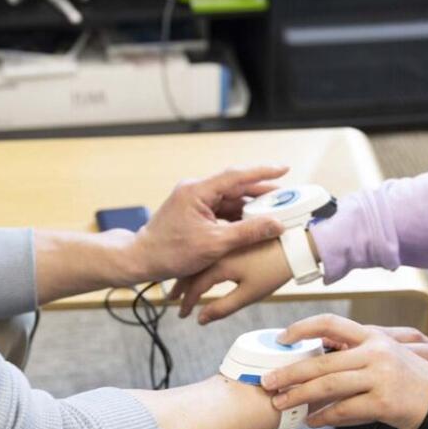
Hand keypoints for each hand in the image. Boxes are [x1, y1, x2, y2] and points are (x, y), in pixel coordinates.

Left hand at [128, 166, 289, 282]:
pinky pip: (221, 208)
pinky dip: (238, 215)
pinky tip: (254, 222)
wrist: (141, 260)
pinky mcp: (193, 212)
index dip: (263, 172)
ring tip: (275, 210)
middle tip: (286, 196)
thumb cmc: (171, 253)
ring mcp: (193, 201)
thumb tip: (276, 224)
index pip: (236, 175)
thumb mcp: (215, 245)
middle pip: (235, 185)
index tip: (284, 168)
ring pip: (229, 198)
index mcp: (197, 191)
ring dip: (250, 205)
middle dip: (261, 191)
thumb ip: (248, 232)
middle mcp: (195, 190)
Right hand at [172, 238, 291, 323]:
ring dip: (189, 273)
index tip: (184, 314)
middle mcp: (217, 250)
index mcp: (219, 264)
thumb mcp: (249, 294)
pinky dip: (200, 262)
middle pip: (191, 270)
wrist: (295, 245)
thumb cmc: (275, 270)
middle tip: (173, 301)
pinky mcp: (232, 239)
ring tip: (182, 286)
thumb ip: (223, 307)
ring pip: (198, 259)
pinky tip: (200, 268)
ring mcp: (224, 242)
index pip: (195, 286)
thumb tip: (201, 319)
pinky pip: (209, 251)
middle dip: (181, 287)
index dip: (187, 302)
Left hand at [260, 314, 427, 428]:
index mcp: (373, 337)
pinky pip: (345, 410)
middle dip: (290, 372)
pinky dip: (324, 417)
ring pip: (328, 385)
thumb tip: (314, 364)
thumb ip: (354, 356)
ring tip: (281, 403)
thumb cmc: (411, 382)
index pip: (331, 323)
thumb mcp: (386, 357)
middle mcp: (375, 352)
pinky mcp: (384, 402)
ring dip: (299, 396)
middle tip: (268, 381)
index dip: (303, 328)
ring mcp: (380, 377)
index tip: (282, 338)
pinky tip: (311, 421)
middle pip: (322, 361)